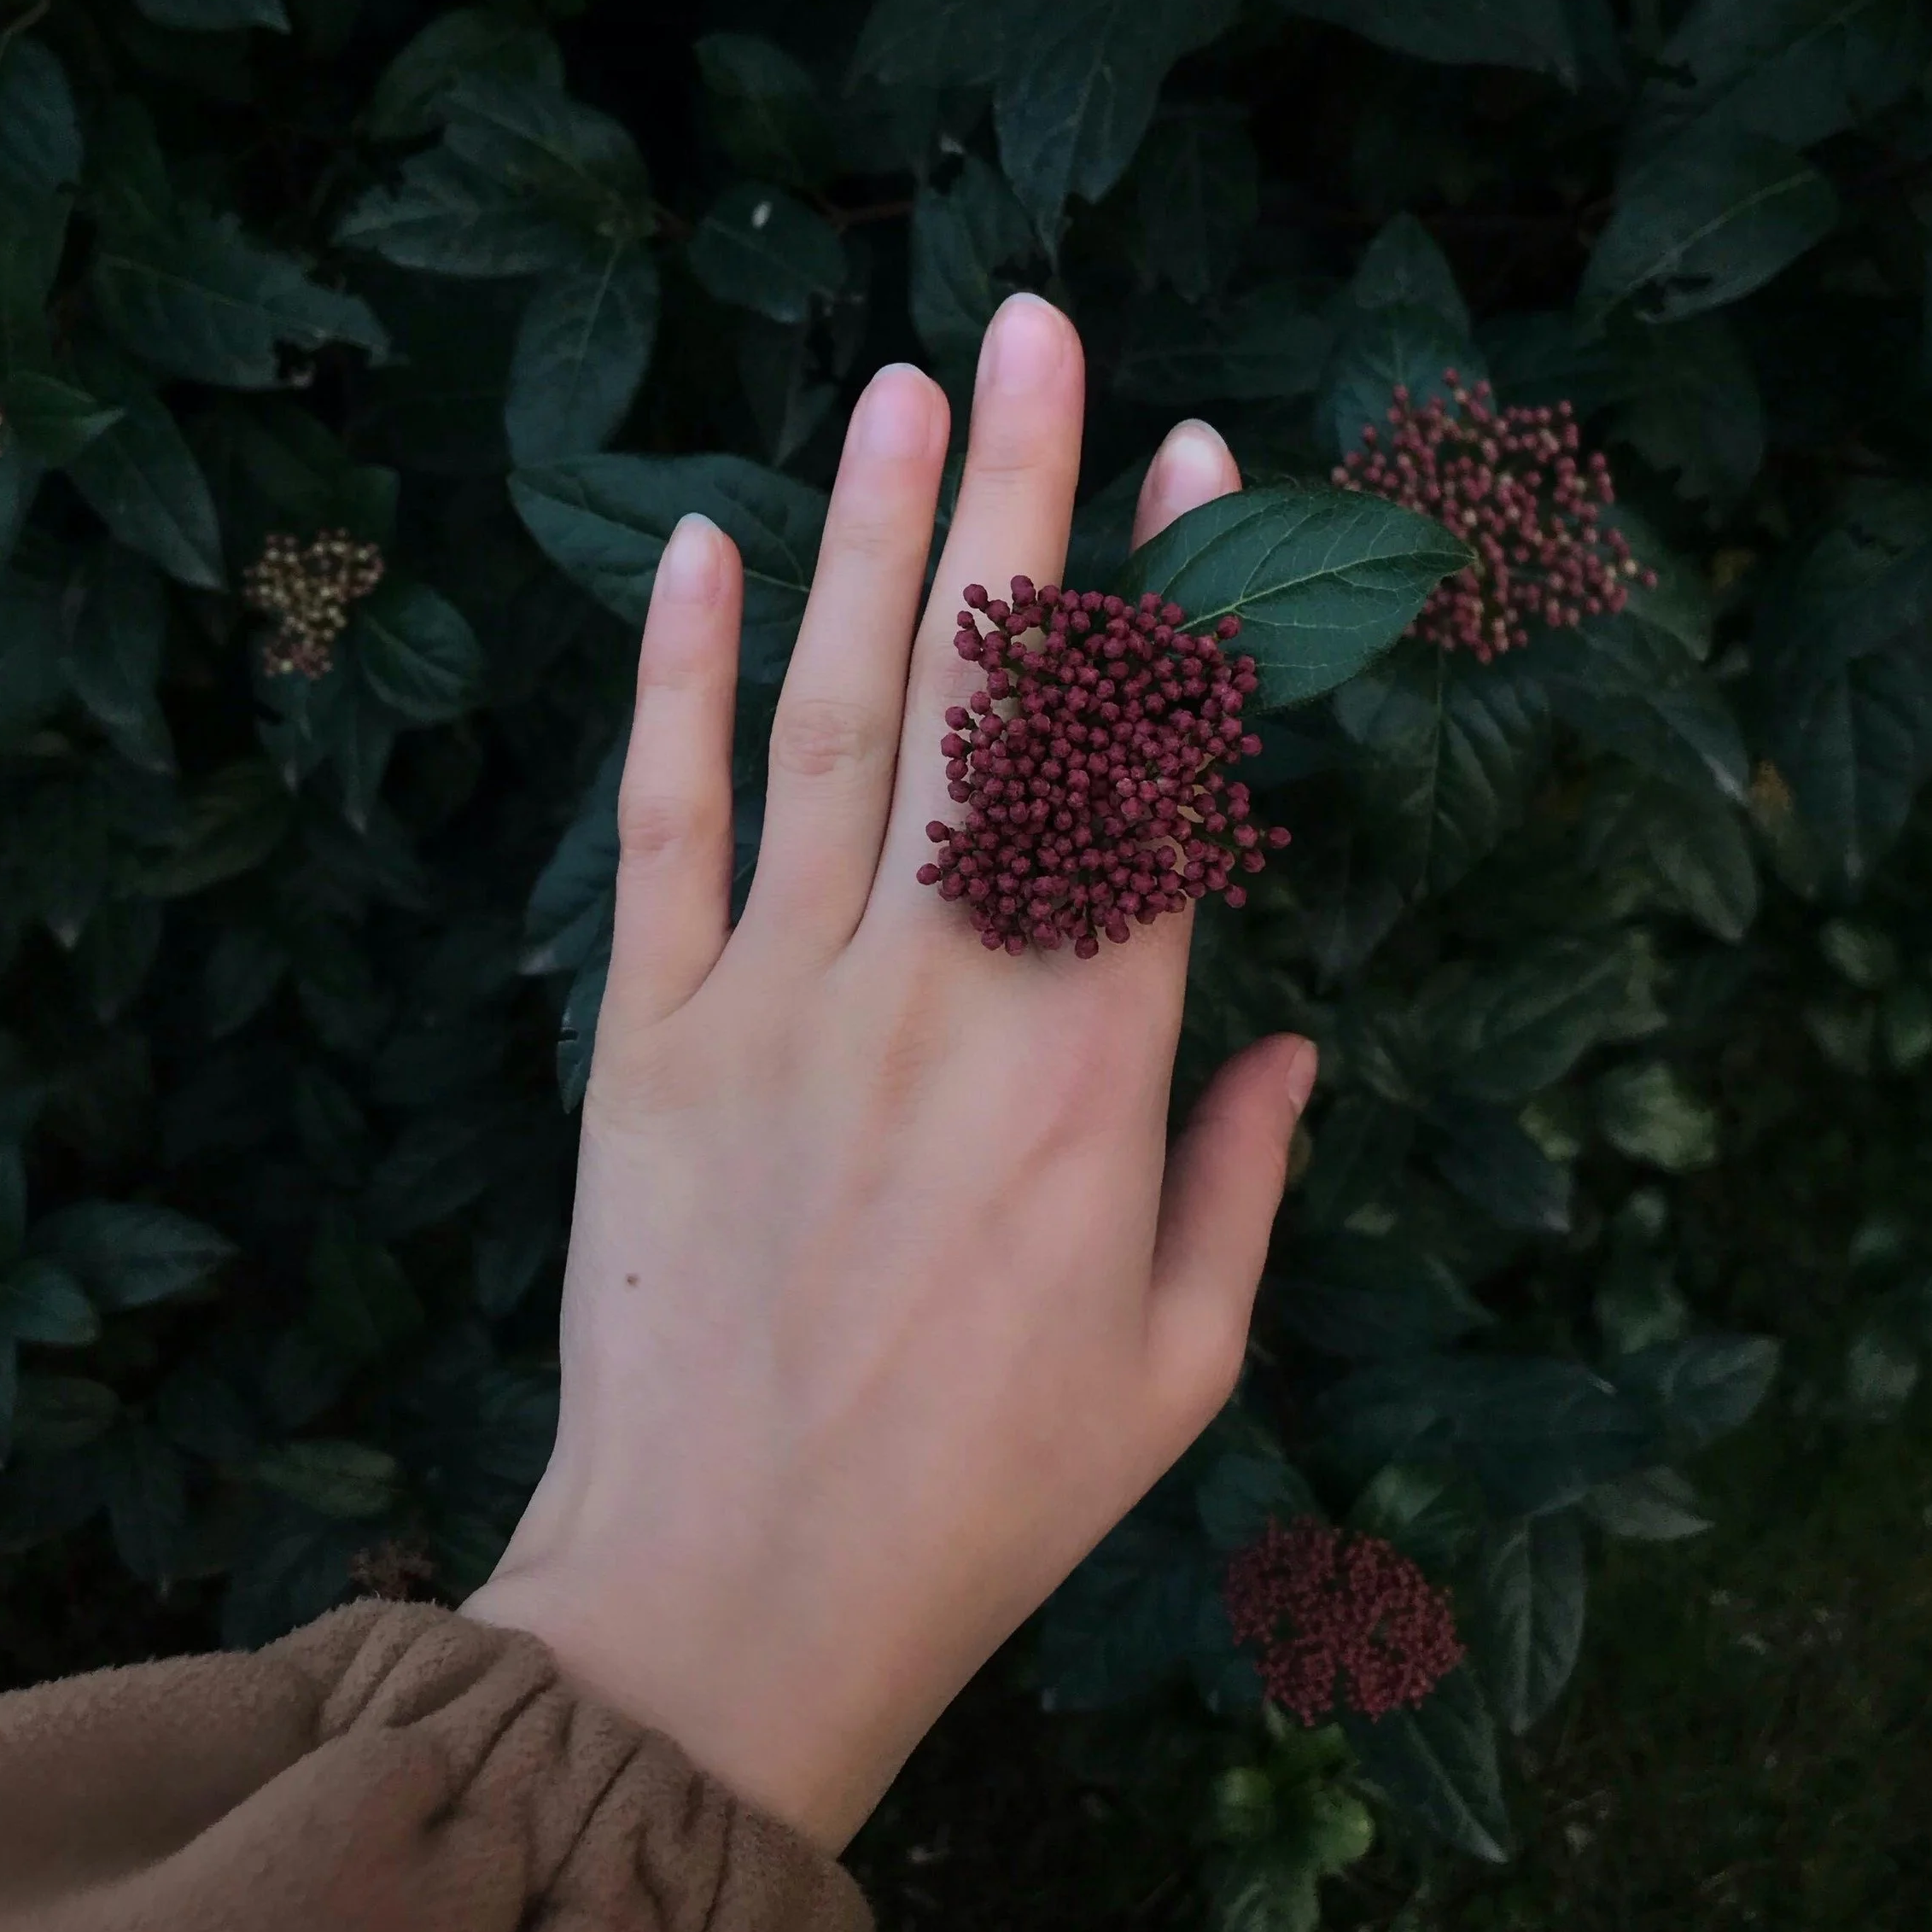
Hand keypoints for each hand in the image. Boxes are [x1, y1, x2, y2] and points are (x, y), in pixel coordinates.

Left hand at [464, 296, 1316, 1852]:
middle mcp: (942, 995)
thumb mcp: (1181, 1372)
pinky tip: (695, 548)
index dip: (1177, 601)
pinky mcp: (644, 1038)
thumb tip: (1287, 1037)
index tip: (1198, 459)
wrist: (726, 1605)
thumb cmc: (979, 1500)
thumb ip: (1244, 1182)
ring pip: (827, 723)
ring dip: (869, 541)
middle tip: (1033, 327)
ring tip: (903, 385)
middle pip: (984, 703)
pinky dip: (671, 682)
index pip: (1147, 778)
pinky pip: (661, 827)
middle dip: (1019, 497)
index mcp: (1094, 1070)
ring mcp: (777, 1002)